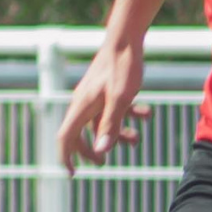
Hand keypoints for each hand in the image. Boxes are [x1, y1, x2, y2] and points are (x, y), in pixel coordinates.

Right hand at [55, 42, 151, 174]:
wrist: (127, 37)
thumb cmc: (123, 66)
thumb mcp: (121, 99)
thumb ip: (110, 125)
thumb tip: (101, 151)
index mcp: (81, 106)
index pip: (65, 138)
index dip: (66, 158)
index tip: (72, 174)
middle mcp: (83, 101)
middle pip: (78, 133)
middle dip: (91, 150)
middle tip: (104, 162)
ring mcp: (94, 93)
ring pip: (99, 121)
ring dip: (116, 133)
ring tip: (136, 140)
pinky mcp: (105, 87)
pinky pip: (111, 107)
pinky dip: (126, 114)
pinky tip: (146, 114)